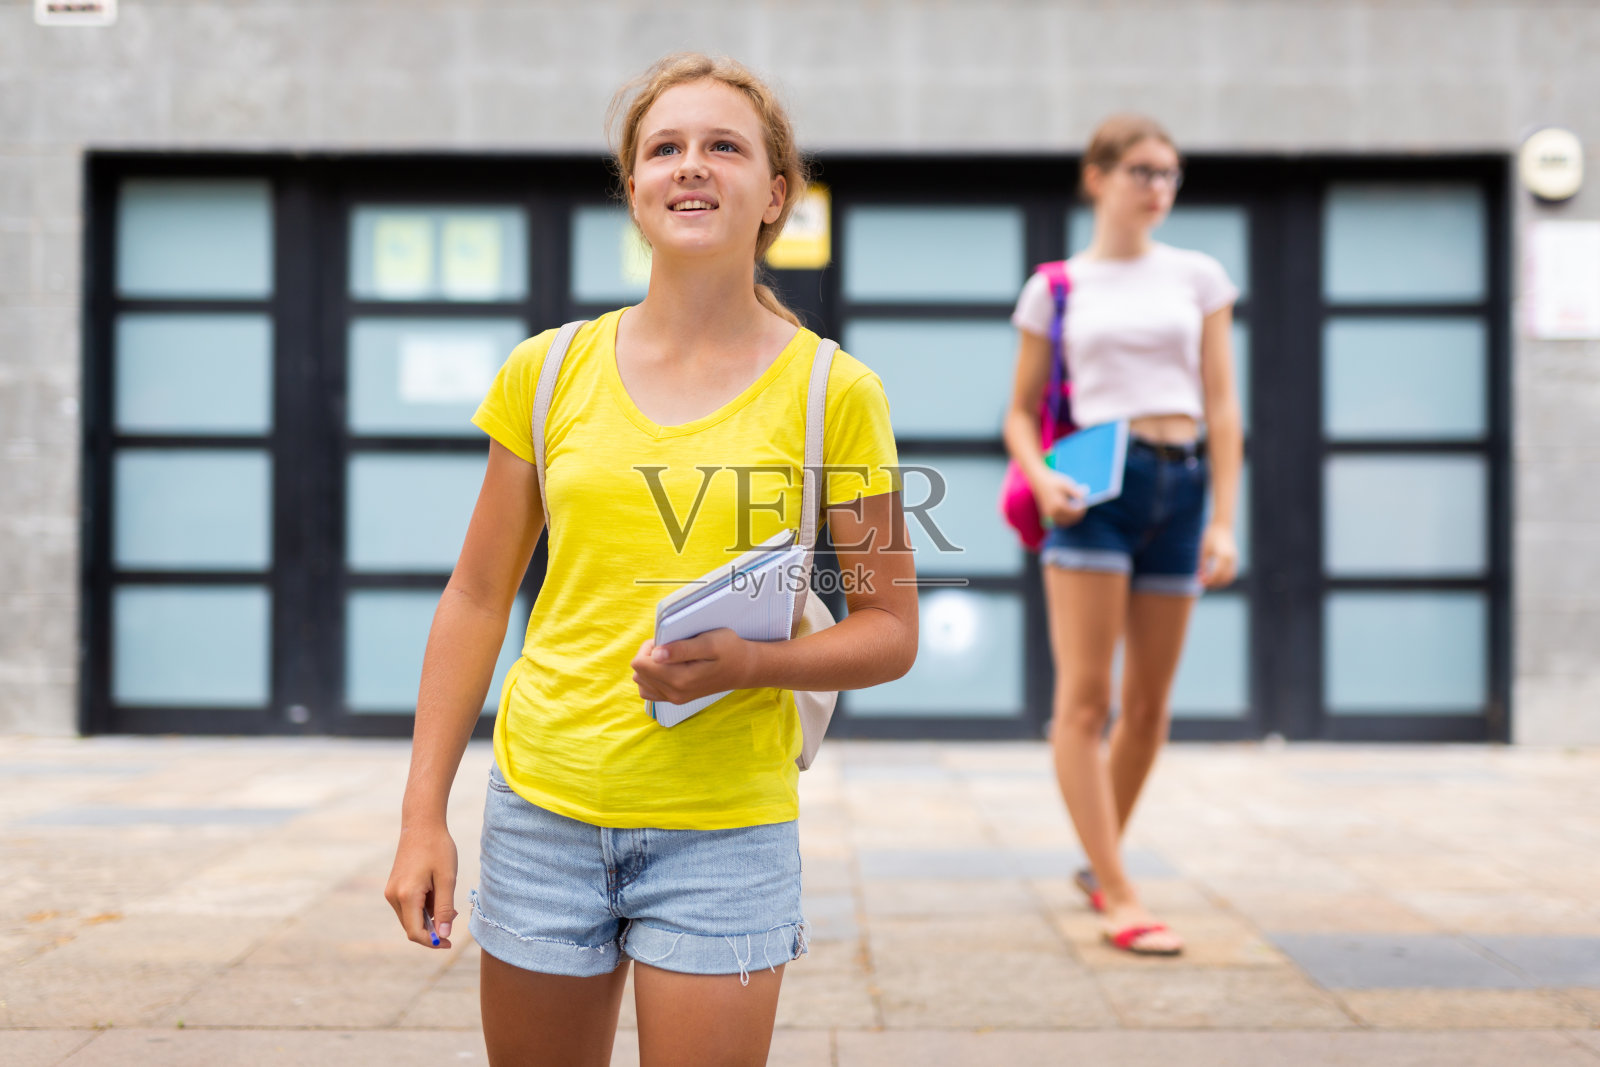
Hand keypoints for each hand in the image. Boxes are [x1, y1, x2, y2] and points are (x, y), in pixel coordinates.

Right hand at [384, 822, 458, 949]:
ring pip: (410, 918)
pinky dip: (423, 907)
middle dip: (433, 928)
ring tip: (446, 898)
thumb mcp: (447, 879)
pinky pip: (408, 907)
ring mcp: (391, 891)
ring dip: (429, 917)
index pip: (416, 933)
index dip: (433, 942)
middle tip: (453, 915)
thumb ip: (444, 909)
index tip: (450, 943)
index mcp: (406, 895)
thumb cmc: (438, 849)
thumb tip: (443, 935)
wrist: (422, 824)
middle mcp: (393, 896)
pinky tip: (436, 892)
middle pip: (412, 927)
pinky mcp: (394, 887)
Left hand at [631, 628, 756, 704]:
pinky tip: (667, 668)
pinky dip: (652, 677)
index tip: (666, 641)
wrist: (742, 668)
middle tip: (671, 647)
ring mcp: (674, 698)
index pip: (640, 664)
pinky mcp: (675, 699)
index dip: (649, 647)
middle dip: (649, 655)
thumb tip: (655, 655)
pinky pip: (649, 691)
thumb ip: (681, 649)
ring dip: (649, 666)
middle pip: (639, 672)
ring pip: (641, 682)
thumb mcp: (709, 642)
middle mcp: (674, 693)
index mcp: (680, 679)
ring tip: (670, 657)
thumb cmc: (728, 650)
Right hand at [1032, 472, 1087, 527]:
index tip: (1084, 502)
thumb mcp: (1066, 484)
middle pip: (1071, 519)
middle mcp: (1053, 512)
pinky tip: (1068, 512)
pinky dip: (1065, 519)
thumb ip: (1076, 492)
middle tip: (1083, 507)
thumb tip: (1086, 496)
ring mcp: (1048, 515)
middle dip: (1078, 514)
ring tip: (1076, 510)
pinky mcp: (1046, 514)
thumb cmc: (1053, 480)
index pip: (1075, 512)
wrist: (1038, 480)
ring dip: (1072, 519)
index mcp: (1058, 505)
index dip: (1082, 509)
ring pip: (1064, 523)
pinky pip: (1058, 522)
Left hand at [1198, 523, 1237, 588]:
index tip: (1200, 582)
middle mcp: (1230, 559)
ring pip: (1229, 577)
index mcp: (1222, 555)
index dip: (1208, 580)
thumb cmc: (1210, 537)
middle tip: (1203, 584)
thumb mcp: (1204, 550)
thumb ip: (1202, 564)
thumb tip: (1199, 578)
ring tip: (1208, 582)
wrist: (1222, 527)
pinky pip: (1231, 573)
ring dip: (1220, 582)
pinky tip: (1215, 578)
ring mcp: (1234, 559)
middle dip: (1213, 583)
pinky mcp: (1235, 559)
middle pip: (1223, 577)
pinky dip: (1224, 578)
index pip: (1216, 574)